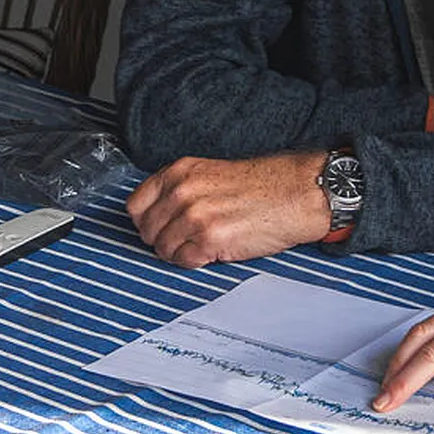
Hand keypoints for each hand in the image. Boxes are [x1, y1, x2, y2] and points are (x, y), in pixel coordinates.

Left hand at [127, 153, 330, 267]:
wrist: (298, 192)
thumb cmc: (265, 184)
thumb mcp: (213, 174)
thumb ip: (182, 190)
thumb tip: (160, 215)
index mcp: (180, 171)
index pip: (135, 205)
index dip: (148, 220)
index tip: (160, 226)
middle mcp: (183, 191)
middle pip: (147, 230)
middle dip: (164, 239)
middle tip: (186, 238)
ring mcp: (194, 216)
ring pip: (162, 249)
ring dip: (180, 252)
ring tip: (203, 244)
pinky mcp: (209, 239)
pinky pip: (183, 261)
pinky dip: (195, 261)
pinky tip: (213, 250)